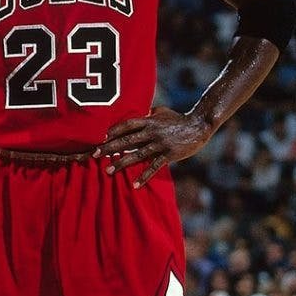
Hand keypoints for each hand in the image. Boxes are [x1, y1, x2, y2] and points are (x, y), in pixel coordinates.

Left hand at [94, 107, 212, 187]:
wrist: (200, 125)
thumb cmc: (178, 118)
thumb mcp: (161, 111)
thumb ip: (146, 113)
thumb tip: (134, 113)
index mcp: (149, 120)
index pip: (126, 125)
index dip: (112, 131)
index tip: (99, 137)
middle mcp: (152, 132)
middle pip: (127, 140)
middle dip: (110, 148)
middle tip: (95, 154)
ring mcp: (160, 144)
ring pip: (137, 155)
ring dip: (122, 163)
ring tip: (108, 171)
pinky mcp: (169, 154)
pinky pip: (154, 167)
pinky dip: (144, 176)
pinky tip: (135, 185)